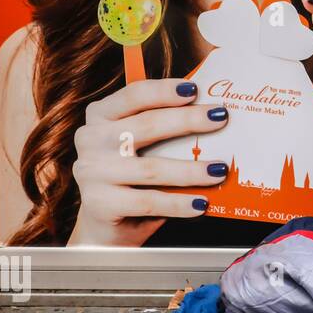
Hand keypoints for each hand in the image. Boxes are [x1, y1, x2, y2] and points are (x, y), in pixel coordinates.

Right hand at [67, 78, 230, 245]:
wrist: (105, 223)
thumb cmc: (132, 176)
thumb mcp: (141, 145)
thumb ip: (164, 127)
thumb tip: (214, 114)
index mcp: (101, 115)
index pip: (133, 95)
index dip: (164, 90)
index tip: (195, 90)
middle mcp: (91, 139)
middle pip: (146, 125)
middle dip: (188, 120)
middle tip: (221, 118)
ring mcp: (92, 172)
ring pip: (151, 168)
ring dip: (191, 170)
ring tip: (220, 170)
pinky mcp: (100, 204)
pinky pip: (148, 201)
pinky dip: (179, 203)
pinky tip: (202, 202)